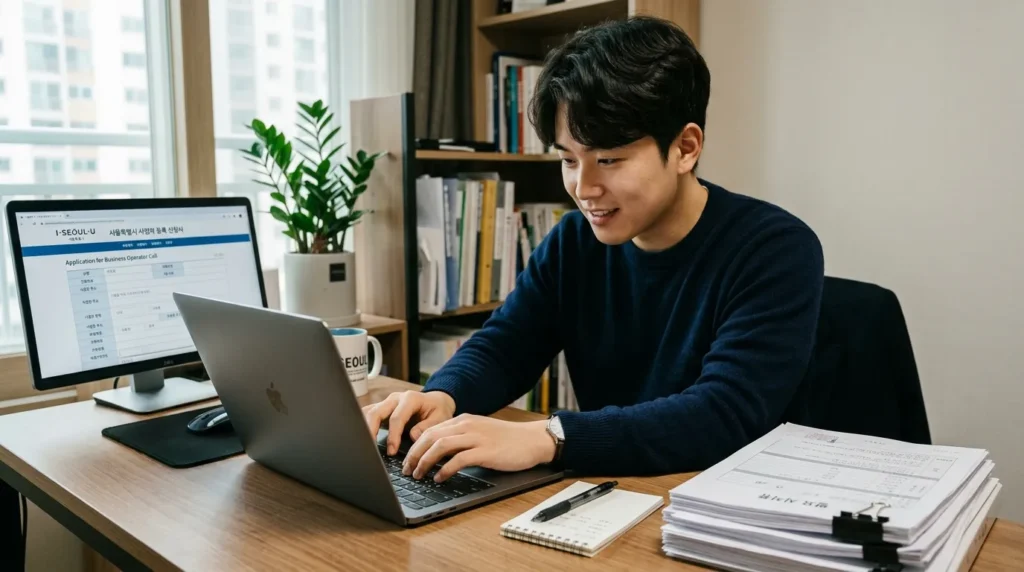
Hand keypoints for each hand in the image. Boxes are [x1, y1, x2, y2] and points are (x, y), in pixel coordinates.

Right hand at [362, 390, 455, 455]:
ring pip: (368, 412)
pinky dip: (362, 425)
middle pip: (376, 412)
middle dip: (371, 431)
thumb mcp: (440, 417)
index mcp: (410, 398)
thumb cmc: (438, 410)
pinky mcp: (382, 408)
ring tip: (363, 446)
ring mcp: (386, 402)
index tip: (391, 451)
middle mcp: (395, 398)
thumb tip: (413, 437)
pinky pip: (368, 414)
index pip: (396, 417)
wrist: (436, 401)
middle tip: (370, 449)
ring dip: (363, 428)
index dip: (392, 436)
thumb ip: (427, 426)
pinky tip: (361, 438)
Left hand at [402, 415, 555, 481]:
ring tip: (418, 475)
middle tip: (407, 470)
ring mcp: (476, 437)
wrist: (533, 439)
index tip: (407, 460)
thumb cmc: (508, 440)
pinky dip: (445, 469)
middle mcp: (467, 425)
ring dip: (425, 462)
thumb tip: (438, 454)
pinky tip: (440, 478)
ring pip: (440, 446)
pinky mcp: (485, 451)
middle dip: (414, 454)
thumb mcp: (480, 432)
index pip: (430, 430)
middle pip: (430, 437)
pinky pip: (458, 459)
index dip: (414, 446)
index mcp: (463, 420)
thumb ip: (461, 438)